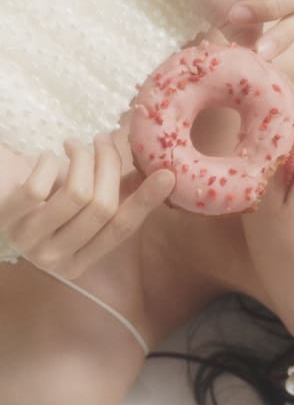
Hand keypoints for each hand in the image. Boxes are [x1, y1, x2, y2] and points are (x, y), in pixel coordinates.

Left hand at [0, 132, 174, 279]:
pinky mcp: (7, 219)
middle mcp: (56, 260)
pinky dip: (48, 163)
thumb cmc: (37, 208)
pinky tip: (47, 158)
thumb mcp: (76, 211)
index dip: (145, 201)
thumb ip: (114, 197)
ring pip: (77, 195)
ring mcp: (29, 242)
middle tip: (102, 140)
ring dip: (82, 159)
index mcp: (79, 263)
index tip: (167, 174)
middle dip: (108, 165)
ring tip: (75, 145)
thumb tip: (156, 174)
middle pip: (102, 207)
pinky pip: (40, 187)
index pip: (121, 229)